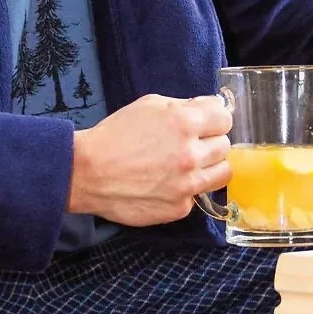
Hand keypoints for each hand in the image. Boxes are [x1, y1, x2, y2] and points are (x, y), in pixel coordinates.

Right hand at [68, 93, 231, 226]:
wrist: (87, 172)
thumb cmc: (115, 135)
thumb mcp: (149, 106)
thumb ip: (184, 106)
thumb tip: (211, 109)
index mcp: (184, 123)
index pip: (225, 119)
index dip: (215, 119)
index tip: (207, 124)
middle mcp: (190, 155)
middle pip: (225, 146)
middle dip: (211, 142)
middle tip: (191, 145)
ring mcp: (187, 185)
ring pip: (222, 173)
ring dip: (209, 167)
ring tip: (187, 165)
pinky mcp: (179, 208)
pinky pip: (198, 195)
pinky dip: (188, 189)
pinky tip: (167, 183)